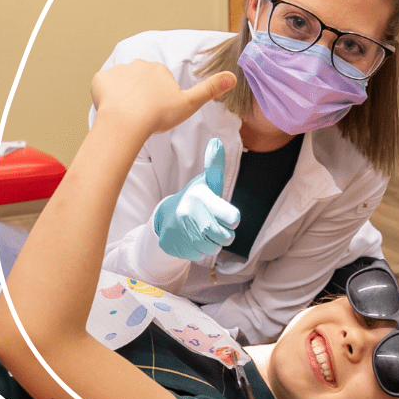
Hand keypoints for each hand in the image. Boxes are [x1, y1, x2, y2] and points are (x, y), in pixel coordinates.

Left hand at [91, 60, 235, 134]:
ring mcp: (118, 71)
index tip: (159, 111)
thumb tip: (233, 76)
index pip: (160, 81)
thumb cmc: (159, 115)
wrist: (128, 122)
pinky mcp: (100, 80)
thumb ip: (210, 89)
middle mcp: (139, 64)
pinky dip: (107, 97)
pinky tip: (113, 110)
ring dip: (124, 96)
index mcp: (159, 69)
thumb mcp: (190, 103)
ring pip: (122, 84)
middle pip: (140, 80)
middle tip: (144, 115)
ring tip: (128, 115)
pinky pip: (104, 87)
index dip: (160, 97)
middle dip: (142, 94)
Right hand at [154, 138, 240, 260]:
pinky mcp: (177, 248)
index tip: (226, 214)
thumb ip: (215, 166)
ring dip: (213, 242)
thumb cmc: (194, 198)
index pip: (233, 217)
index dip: (231, 218)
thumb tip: (216, 142)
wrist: (165, 217)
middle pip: (225, 237)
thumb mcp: (206, 182)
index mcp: (201, 198)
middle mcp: (191, 215)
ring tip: (203, 230)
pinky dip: (200, 250)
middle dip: (224, 233)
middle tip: (215, 224)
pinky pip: (200, 256)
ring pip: (214, 248)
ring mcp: (183, 233)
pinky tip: (192, 239)